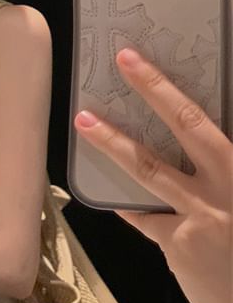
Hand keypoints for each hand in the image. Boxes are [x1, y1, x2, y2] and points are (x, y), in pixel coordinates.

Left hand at [74, 47, 232, 302]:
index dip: (180, 89)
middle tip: (127, 59)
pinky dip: (128, 205)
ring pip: (150, 167)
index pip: (212, 121)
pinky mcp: (179, 244)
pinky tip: (111, 196)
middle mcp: (230, 184)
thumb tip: (201, 154)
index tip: (158, 62)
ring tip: (84, 120)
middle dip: (156, 87)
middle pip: (189, 124)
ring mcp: (203, 214)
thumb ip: (221, 174)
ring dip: (113, 141)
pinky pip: (144, 216)